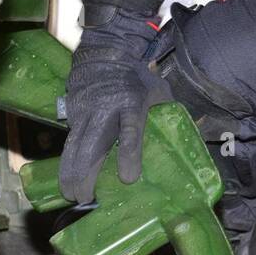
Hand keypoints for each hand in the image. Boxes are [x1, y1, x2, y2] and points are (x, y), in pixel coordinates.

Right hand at [59, 58, 155, 204]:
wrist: (103, 56)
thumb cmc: (136, 78)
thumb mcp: (158, 89)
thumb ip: (167, 110)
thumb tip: (189, 135)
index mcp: (132, 102)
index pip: (130, 130)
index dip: (128, 154)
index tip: (128, 178)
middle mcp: (105, 108)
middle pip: (93, 144)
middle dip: (86, 173)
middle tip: (86, 198)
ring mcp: (85, 112)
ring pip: (74, 146)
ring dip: (70, 173)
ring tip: (71, 195)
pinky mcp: (72, 115)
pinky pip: (69, 142)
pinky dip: (66, 162)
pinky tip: (66, 180)